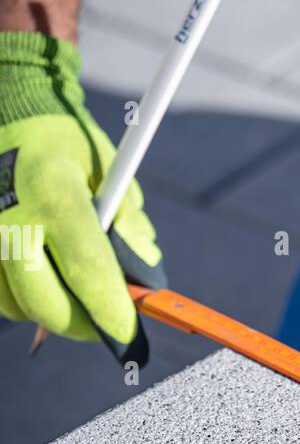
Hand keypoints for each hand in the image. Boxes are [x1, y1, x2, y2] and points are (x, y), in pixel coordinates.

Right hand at [0, 32, 163, 344]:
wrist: (8, 107)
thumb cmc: (67, 142)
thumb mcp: (112, 170)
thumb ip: (130, 224)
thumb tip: (141, 278)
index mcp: (53, 193)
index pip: (88, 270)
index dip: (112, 313)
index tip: (130, 335)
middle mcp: (9, 216)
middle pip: (46, 304)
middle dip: (83, 326)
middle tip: (105, 327)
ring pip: (16, 306)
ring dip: (50, 314)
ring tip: (75, 298)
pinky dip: (22, 299)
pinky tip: (43, 283)